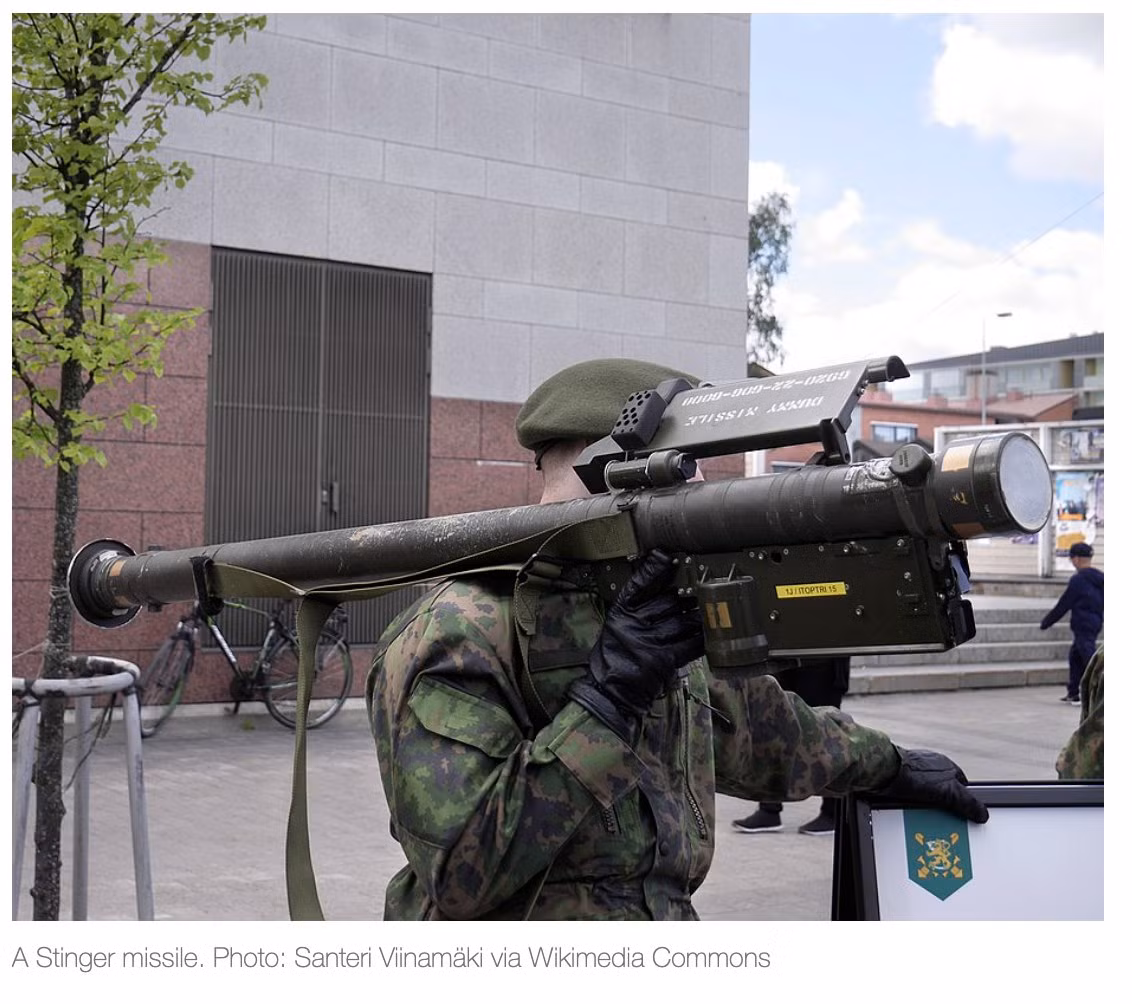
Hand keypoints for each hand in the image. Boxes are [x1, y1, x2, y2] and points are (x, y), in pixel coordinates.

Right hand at [568, 549, 704, 741]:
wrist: (610, 692)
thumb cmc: (613, 658)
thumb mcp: (616, 627)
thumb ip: (636, 610)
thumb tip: (666, 593)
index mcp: (620, 613)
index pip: (639, 585)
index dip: (655, 570)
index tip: (668, 557)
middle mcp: (633, 624)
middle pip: (667, 601)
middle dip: (686, 594)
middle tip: (701, 585)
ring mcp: (649, 641)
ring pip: (683, 621)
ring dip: (699, 614)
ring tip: (710, 607)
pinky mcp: (663, 659)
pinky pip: (690, 644)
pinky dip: (702, 638)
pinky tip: (711, 632)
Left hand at [873, 747, 989, 823]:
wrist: (880, 771)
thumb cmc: (913, 775)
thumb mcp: (948, 792)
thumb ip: (967, 803)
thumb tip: (983, 814)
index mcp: (945, 765)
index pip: (962, 786)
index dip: (964, 802)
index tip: (964, 817)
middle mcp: (930, 768)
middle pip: (944, 792)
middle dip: (944, 808)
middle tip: (943, 823)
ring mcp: (913, 773)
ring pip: (926, 797)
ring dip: (925, 809)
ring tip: (924, 823)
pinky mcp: (898, 781)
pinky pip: (909, 798)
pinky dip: (911, 807)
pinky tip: (909, 816)